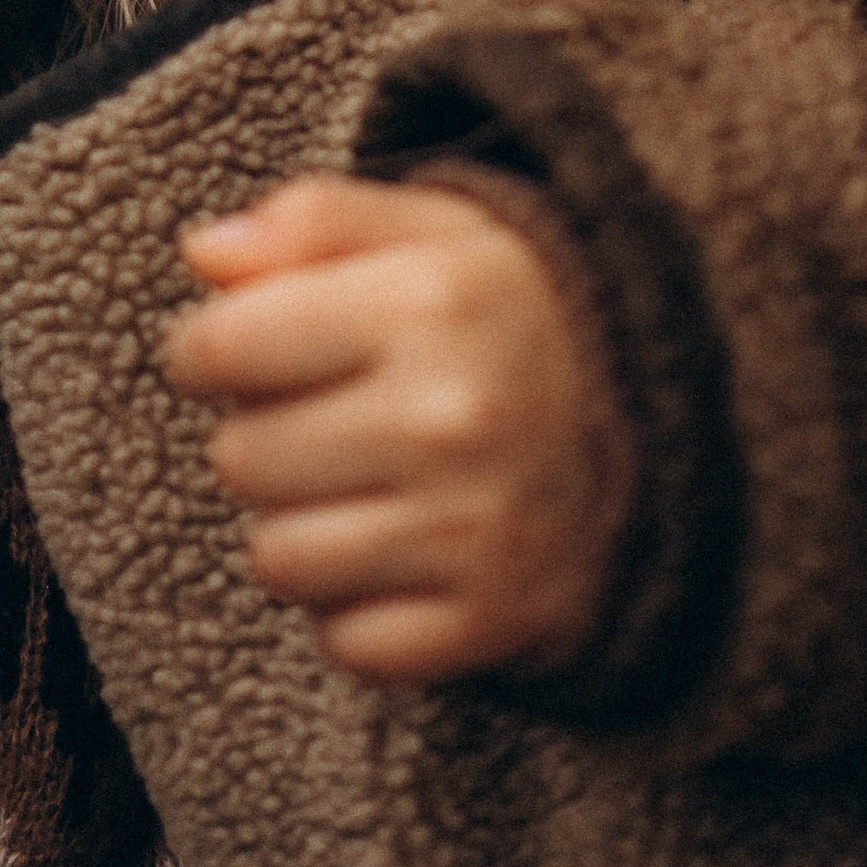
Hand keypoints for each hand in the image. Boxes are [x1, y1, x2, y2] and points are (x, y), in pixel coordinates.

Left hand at [164, 175, 633, 687]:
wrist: (661, 419)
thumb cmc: (507, 313)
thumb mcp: (426, 230)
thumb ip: (311, 223)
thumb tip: (206, 254)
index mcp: (426, 302)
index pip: (223, 347)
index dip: (206, 349)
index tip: (234, 350)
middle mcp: (450, 417)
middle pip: (240, 459)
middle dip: (264, 434)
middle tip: (329, 415)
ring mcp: (473, 527)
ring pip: (278, 559)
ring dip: (300, 525)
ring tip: (361, 484)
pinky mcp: (489, 619)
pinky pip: (345, 643)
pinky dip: (355, 609)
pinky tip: (401, 551)